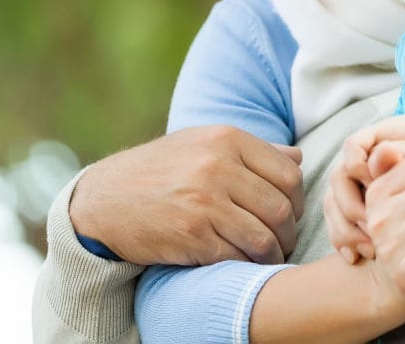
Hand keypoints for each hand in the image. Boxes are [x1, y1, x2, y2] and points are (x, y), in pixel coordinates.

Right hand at [69, 125, 303, 265]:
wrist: (105, 199)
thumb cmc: (163, 169)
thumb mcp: (204, 143)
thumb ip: (253, 149)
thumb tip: (297, 158)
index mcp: (227, 139)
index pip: (289, 173)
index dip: (298, 199)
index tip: (292, 212)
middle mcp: (218, 166)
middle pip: (281, 208)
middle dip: (290, 231)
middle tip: (285, 240)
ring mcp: (204, 201)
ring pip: (264, 237)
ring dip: (274, 254)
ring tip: (270, 256)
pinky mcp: (191, 235)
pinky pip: (237, 256)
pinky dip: (247, 264)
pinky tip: (244, 263)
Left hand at [326, 101, 404, 262]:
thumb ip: (402, 233)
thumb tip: (383, 262)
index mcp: (367, 194)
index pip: (337, 220)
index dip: (341, 240)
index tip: (354, 260)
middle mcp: (363, 174)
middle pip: (331, 201)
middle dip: (341, 227)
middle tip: (360, 246)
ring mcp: (368, 152)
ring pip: (337, 179)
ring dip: (348, 202)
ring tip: (370, 223)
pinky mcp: (377, 132)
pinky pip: (353, 148)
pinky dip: (356, 167)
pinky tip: (374, 187)